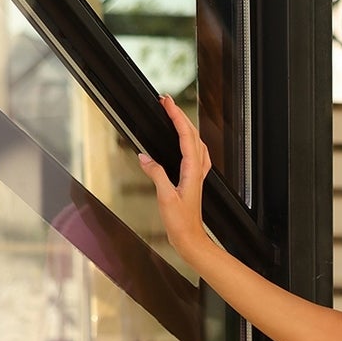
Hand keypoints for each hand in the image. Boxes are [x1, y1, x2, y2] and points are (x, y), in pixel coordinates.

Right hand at [137, 94, 210, 261]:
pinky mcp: (194, 181)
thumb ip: (156, 175)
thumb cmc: (180, 223)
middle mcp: (197, 170)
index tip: (166, 102)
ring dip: (187, 126)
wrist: (190, 239)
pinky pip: (197, 154)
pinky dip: (191, 141)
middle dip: (180, 115)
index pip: (186, 136)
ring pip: (196, 142)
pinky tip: (187, 142)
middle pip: (193, 134)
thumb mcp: (165, 198)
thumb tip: (144, 158)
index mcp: (192, 170)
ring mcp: (197, 175)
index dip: (176, 116)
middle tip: (167, 101)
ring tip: (174, 114)